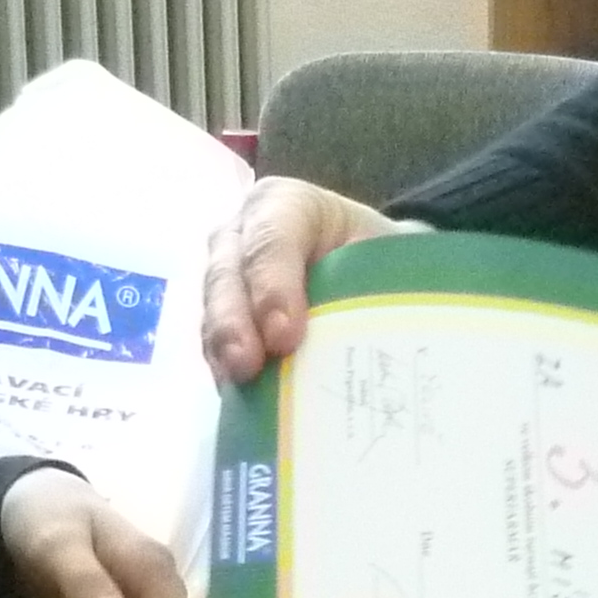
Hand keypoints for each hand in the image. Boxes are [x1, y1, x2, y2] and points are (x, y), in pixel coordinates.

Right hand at [201, 178, 405, 382]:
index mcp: (288, 204)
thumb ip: (380, 280)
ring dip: (222, 347)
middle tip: (248, 365)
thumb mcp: (386, 254)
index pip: (273, 236)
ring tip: (238, 383)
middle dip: (234, 320)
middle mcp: (245, 232)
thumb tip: (382, 330)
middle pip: (228, 271)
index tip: (285, 336)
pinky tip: (237, 393)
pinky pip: (211, 339)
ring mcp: (226, 272)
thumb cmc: (378, 257)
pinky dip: (222, 366)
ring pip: (213, 306)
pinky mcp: (221, 314)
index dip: (273, 284)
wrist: (368, 270)